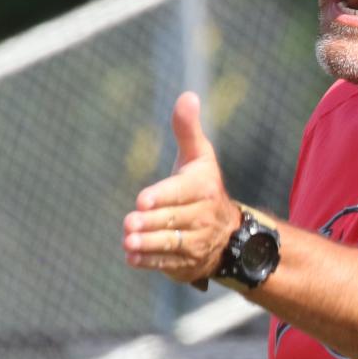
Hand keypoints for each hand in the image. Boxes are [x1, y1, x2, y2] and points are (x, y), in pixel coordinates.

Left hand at [122, 91, 240, 282]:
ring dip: (148, 244)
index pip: (181, 192)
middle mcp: (203, 216)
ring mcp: (196, 242)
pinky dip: (149, 262)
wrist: (230, 235)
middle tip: (129, 222)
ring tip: (128, 242)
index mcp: (204, 188)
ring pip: (170, 243)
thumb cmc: (204, 188)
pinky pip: (168, 263)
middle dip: (150, 222)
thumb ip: (188, 130)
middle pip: (172, 219)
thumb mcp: (200, 157)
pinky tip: (132, 258)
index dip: (162, 196)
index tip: (142, 199)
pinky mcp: (188, 262)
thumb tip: (187, 96)